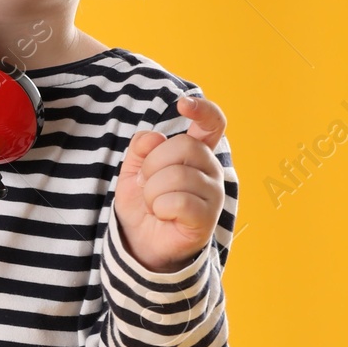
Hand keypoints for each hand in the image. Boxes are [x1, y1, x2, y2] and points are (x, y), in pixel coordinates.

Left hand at [112, 93, 226, 272]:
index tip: (183, 104)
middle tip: (147, 184)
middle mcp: (211, 169)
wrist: (142, 242)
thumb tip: (154, 138)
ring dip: (152, 191)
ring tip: (154, 203)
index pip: (213, 124)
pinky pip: (177, 201)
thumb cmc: (144, 203)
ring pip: (176, 175)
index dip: (203, 110)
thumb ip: (141, 149)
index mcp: (197, 153)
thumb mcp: (134, 170)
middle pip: (183, 147)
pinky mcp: (208, 217)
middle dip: (152, 165)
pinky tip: (163, 215)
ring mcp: (214, 194)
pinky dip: (159, 207)